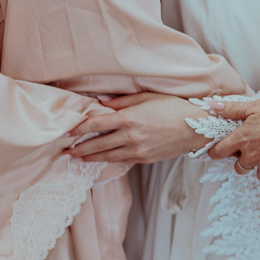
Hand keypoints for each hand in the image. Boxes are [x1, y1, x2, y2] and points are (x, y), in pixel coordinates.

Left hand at [67, 92, 208, 163]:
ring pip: (107, 156)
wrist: (195, 127)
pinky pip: (121, 161)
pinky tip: (100, 162)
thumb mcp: (147, 97)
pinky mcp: (144, 159)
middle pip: (97, 144)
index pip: (96, 125)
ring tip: (77, 159)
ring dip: (90, 158)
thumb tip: (102, 102)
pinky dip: (108, 161)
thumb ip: (122, 101)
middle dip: (79, 149)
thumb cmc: (173, 107)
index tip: (68, 132)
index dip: (80, 129)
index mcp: (129, 118)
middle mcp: (130, 136)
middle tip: (65, 152)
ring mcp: (137, 150)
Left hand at [208, 98, 259, 182]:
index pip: (219, 152)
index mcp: (242, 139)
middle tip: (254, 151)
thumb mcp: (255, 106)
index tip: (218, 152)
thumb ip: (232, 108)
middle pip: (239, 168)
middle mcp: (252, 156)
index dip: (216, 152)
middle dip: (244, 161)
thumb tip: (212, 105)